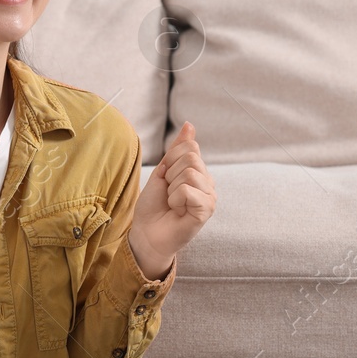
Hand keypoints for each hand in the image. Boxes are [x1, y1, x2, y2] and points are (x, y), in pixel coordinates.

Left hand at [129, 121, 214, 277]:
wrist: (146, 233)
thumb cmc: (153, 206)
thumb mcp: (163, 171)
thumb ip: (177, 150)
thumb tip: (189, 124)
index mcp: (199, 172)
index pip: (188, 147)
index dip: (169, 161)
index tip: (166, 180)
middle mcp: (208, 183)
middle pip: (190, 158)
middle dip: (170, 175)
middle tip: (169, 193)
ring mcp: (210, 196)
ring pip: (189, 173)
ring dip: (172, 189)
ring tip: (173, 203)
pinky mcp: (207, 210)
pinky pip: (188, 190)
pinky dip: (175, 199)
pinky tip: (177, 211)